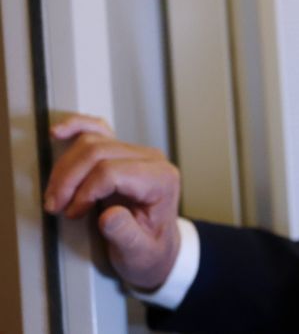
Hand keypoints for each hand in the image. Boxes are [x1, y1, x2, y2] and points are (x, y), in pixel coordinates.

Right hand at [43, 114, 181, 290]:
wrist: (157, 248)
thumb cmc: (150, 250)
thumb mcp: (139, 253)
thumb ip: (126, 235)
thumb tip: (109, 215)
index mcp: (161, 180)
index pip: (113, 171)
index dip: (85, 192)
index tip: (73, 213)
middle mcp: (152, 160)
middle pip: (99, 153)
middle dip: (69, 179)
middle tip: (55, 205)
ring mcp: (136, 152)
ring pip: (93, 142)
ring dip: (66, 167)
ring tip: (56, 194)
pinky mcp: (121, 152)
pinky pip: (98, 130)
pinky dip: (77, 127)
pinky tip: (58, 132)